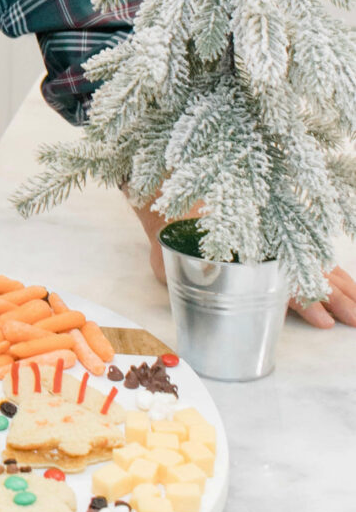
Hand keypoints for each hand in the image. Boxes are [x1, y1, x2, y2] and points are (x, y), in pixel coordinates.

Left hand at [125, 197, 355, 328]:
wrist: (177, 190)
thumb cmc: (174, 231)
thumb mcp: (175, 259)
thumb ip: (193, 278)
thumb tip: (205, 292)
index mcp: (247, 249)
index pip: (282, 279)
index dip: (304, 302)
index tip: (324, 321)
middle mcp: (269, 244)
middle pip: (311, 272)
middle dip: (337, 299)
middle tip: (355, 321)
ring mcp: (280, 239)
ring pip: (320, 264)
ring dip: (344, 289)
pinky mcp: (283, 237)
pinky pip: (316, 254)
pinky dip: (336, 272)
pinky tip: (351, 288)